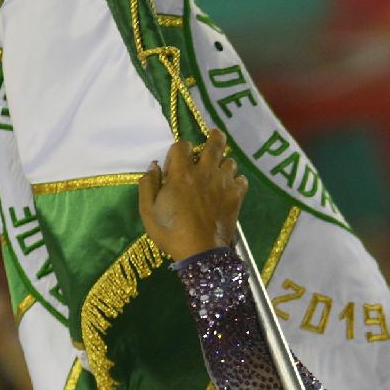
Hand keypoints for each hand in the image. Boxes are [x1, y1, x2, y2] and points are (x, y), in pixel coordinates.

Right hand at [137, 128, 246, 261]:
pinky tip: (229, 187)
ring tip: (217, 170)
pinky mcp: (236, 197)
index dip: (178, 150)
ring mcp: (224, 184)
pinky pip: (242, 180)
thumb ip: (148, 184)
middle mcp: (205, 173)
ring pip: (229, 161)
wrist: (201, 253)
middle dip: (214, 137)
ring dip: (223, 162)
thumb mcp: (147, 210)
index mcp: (181, 173)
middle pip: (215, 143)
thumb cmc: (170, 232)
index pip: (182, 145)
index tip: (174, 164)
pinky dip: (236, 180)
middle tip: (213, 136)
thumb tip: (154, 166)